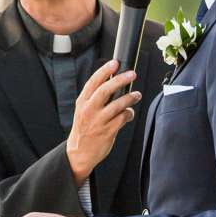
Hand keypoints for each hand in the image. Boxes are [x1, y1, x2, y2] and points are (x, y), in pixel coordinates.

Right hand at [66, 59, 141, 183]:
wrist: (79, 153)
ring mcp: (98, 121)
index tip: (115, 63)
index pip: (93, 82)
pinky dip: (129, 114)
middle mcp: (89, 110)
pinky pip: (122, 118)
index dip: (105, 71)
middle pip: (105, 90)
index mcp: (82, 102)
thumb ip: (94, 98)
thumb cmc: (84, 129)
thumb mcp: (83, 110)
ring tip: (136, 95)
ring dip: (130, 98)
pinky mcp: (107, 131)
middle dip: (120, 80)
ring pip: (117, 105)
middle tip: (132, 74)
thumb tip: (112, 81)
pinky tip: (130, 113)